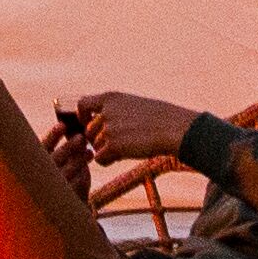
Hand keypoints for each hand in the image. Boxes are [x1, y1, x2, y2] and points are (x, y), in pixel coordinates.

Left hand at [69, 92, 199, 164]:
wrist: (175, 129)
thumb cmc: (160, 118)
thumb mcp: (134, 104)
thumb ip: (115, 110)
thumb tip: (99, 120)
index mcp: (111, 98)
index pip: (82, 104)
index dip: (83, 116)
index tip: (91, 124)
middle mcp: (107, 111)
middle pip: (89, 131)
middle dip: (97, 140)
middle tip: (114, 145)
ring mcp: (109, 128)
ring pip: (95, 146)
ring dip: (106, 150)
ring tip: (124, 150)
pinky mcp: (113, 145)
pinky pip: (99, 158)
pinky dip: (107, 161)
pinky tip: (120, 158)